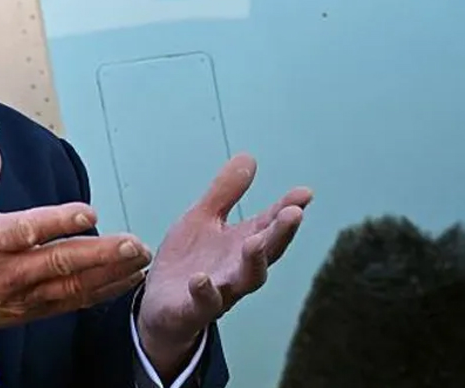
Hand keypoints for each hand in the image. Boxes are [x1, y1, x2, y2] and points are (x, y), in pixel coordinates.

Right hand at [0, 131, 150, 342]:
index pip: (28, 230)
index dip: (59, 221)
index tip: (89, 212)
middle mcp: (7, 272)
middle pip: (59, 263)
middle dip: (101, 254)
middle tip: (133, 243)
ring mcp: (21, 297)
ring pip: (71, 287)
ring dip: (110, 274)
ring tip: (139, 259)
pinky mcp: (31, 312)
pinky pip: (71, 303)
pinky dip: (101, 292)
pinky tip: (125, 279)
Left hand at [137, 154, 312, 369]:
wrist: (159, 306)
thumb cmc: (189, 261)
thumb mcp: (203, 218)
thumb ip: (225, 192)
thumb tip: (249, 156)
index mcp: (242, 244)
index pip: (270, 224)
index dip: (287, 209)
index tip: (305, 193)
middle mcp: (237, 268)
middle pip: (267, 251)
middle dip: (280, 233)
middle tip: (294, 213)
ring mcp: (219, 290)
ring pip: (245, 280)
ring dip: (253, 262)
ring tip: (255, 242)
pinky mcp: (193, 309)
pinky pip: (203, 303)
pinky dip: (204, 292)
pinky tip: (200, 279)